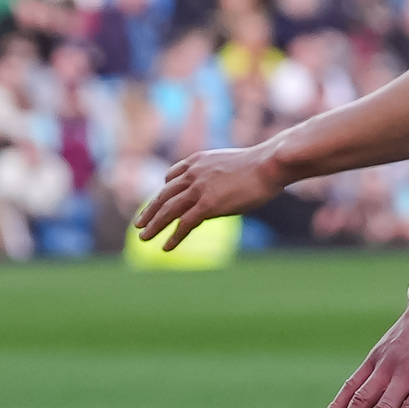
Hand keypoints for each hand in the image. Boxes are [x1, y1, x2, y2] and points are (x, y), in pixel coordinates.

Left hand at [134, 142, 284, 250]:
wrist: (269, 165)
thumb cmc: (261, 165)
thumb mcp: (232, 165)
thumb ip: (219, 176)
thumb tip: (221, 189)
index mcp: (197, 161)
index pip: (172, 176)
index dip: (164, 190)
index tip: (159, 200)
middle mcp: (193, 174)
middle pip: (164, 195)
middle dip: (150, 210)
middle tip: (139, 223)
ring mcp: (199, 189)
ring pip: (168, 210)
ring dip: (154, 225)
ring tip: (143, 237)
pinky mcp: (208, 204)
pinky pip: (185, 223)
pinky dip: (174, 236)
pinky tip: (165, 246)